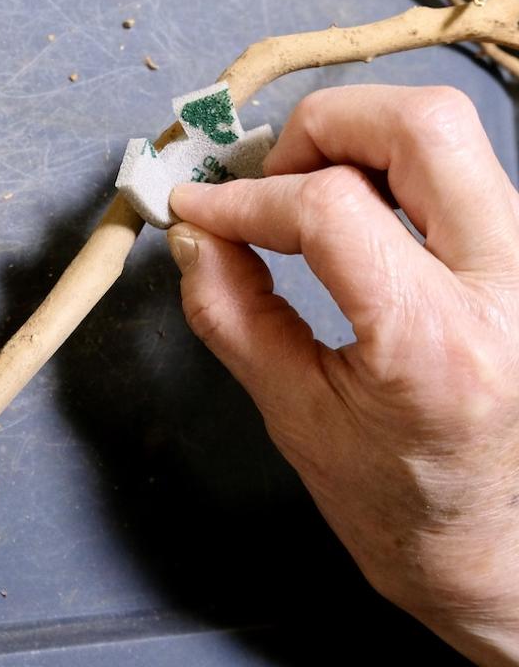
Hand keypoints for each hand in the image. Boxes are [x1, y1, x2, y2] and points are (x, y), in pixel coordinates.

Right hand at [166, 85, 518, 664]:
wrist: (504, 556)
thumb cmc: (402, 510)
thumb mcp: (295, 416)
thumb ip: (232, 312)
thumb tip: (194, 235)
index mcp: (437, 345)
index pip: (330, 208)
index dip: (244, 198)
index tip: (199, 209)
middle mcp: (508, 289)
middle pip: (421, 125)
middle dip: (323, 126)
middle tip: (271, 176)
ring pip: (451, 137)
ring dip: (360, 144)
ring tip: (306, 197)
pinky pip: (462, 177)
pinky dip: (392, 174)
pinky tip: (355, 219)